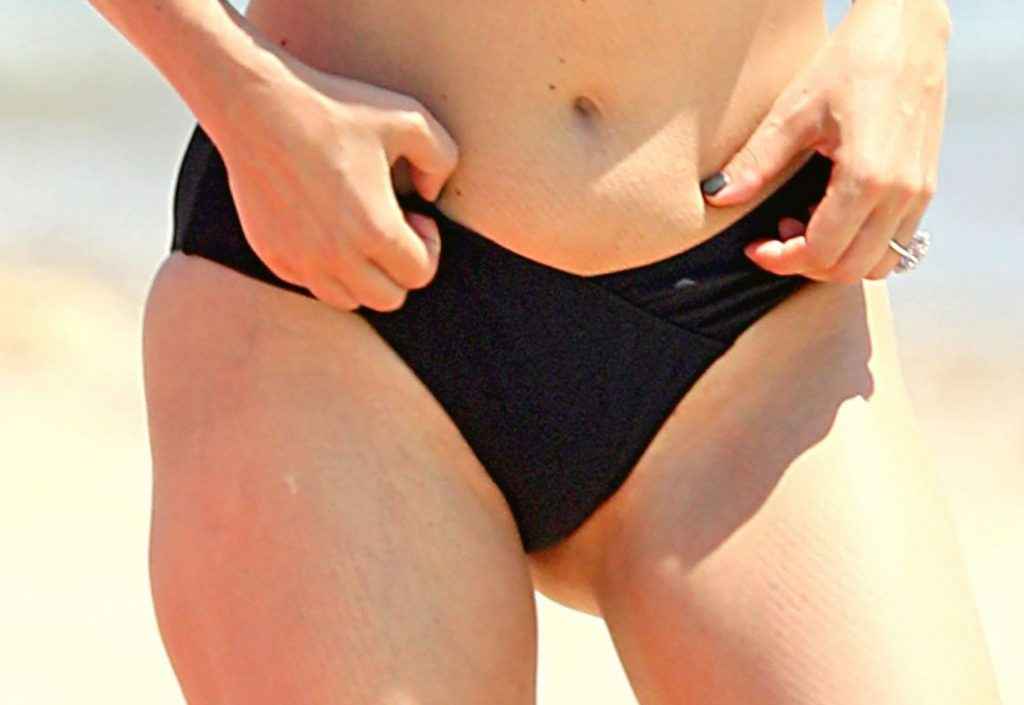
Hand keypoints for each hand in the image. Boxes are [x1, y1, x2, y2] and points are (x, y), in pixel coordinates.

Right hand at [210, 59, 458, 311]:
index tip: (415, 216)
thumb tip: (431, 194)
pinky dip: (326, 270)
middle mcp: (337, 256)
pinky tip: (326, 229)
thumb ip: (442, 158)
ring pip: (348, 300)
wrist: (257, 105)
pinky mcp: (272, 254)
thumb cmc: (334, 109)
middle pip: (388, 298)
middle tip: (391, 228)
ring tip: (359, 234)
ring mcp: (301, 260)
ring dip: (363, 276)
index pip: (420, 274)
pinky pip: (310, 285)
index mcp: (376, 230)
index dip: (429, 247)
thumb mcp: (408, 118)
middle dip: (400, 268)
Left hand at [699, 0, 951, 282]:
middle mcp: (902, 193)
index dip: (781, 259)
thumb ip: (756, 162)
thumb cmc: (851, 62)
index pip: (821, 252)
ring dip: (837, 257)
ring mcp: (920, 193)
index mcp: (868, 177)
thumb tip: (717, 197)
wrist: (906, 30)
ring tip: (806, 221)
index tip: (755, 246)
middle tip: (776, 234)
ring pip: (879, 264)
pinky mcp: (926, 187)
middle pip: (850, 269)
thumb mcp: (793, 112)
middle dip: (805, 263)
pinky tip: (833, 209)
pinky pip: (896, 241)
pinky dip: (860, 242)